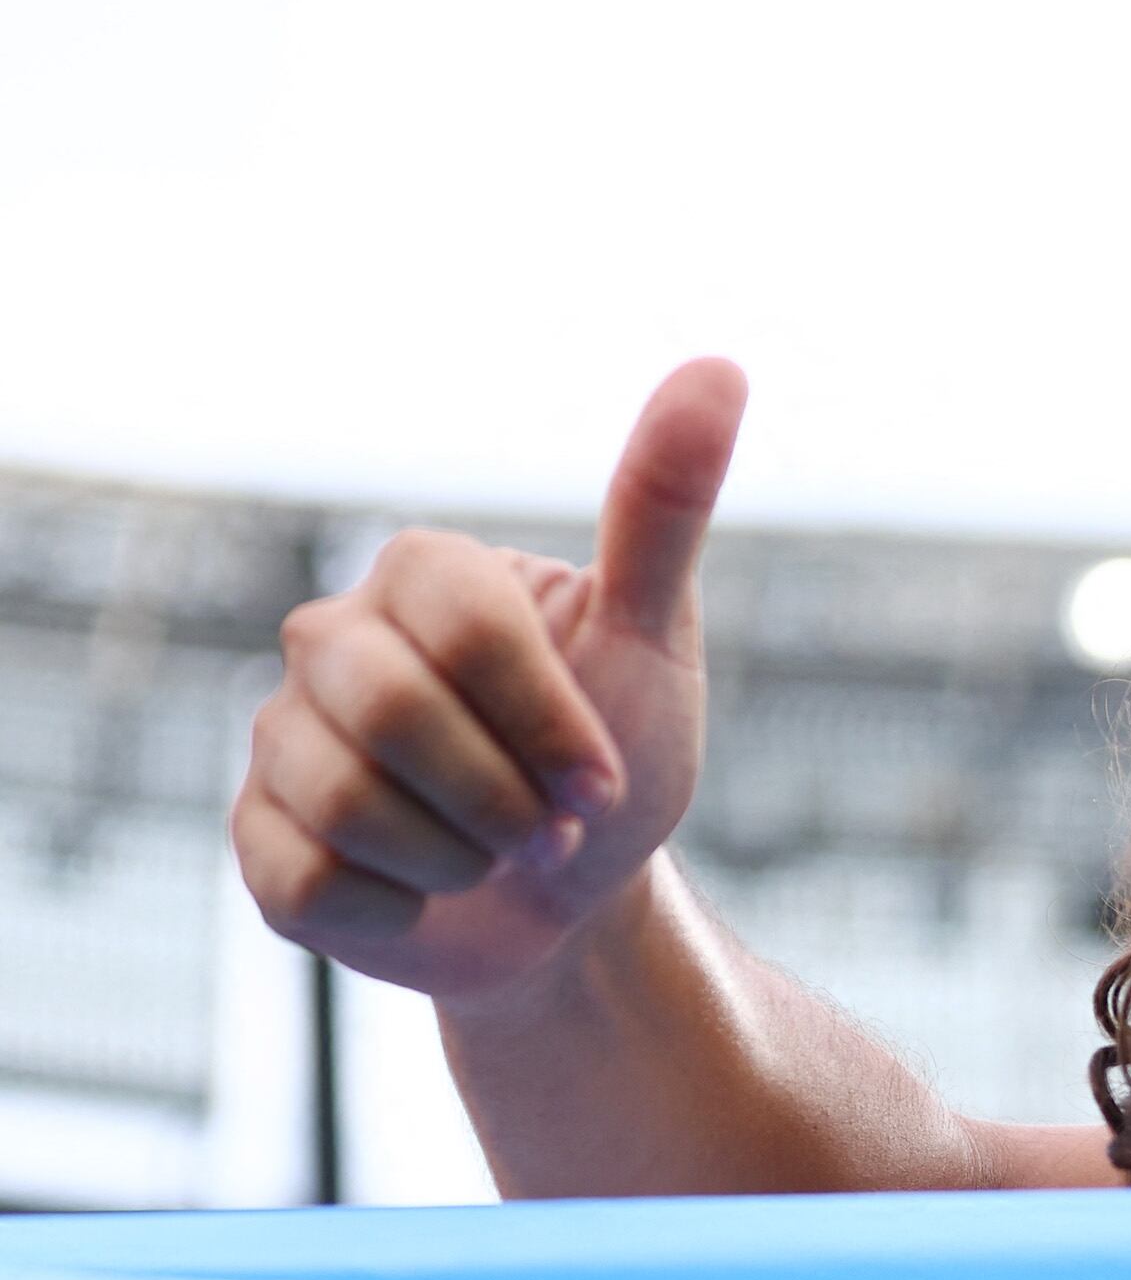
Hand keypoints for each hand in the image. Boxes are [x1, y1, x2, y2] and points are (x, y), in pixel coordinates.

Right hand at [231, 359, 746, 1002]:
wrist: (574, 906)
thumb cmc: (614, 760)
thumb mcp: (654, 640)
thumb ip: (663, 510)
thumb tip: (721, 367)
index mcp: (423, 576)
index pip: (464, 627)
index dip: (548, 721)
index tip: (603, 776)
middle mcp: (331, 639)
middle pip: (396, 715)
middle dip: (506, 799)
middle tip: (552, 825)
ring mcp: (282, 736)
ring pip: (347, 806)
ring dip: (461, 859)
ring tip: (493, 856)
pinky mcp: (259, 837)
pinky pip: (307, 882)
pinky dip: (397, 912)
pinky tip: (423, 894)